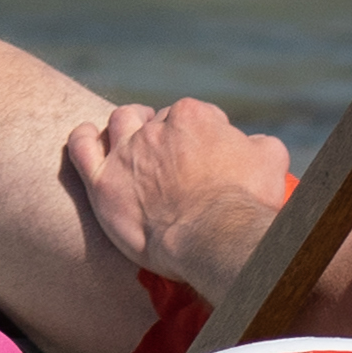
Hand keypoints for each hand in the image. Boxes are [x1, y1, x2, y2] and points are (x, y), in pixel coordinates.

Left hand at [53, 96, 293, 295]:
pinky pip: (80, 148)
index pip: (192, 115)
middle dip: (164, 135)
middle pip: (155, 122)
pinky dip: (82, 139)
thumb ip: (259, 144)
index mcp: (192, 117)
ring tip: (133, 142)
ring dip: (125, 127)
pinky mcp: (101, 182)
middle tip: (173, 162)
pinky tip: (87, 138)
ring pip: (118, 123)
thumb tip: (253, 143)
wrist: (213, 237)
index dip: (199, 135)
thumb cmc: (245, 202)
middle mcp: (153, 127)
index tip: (204, 156)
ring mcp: (124, 152)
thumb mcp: (270, 162)